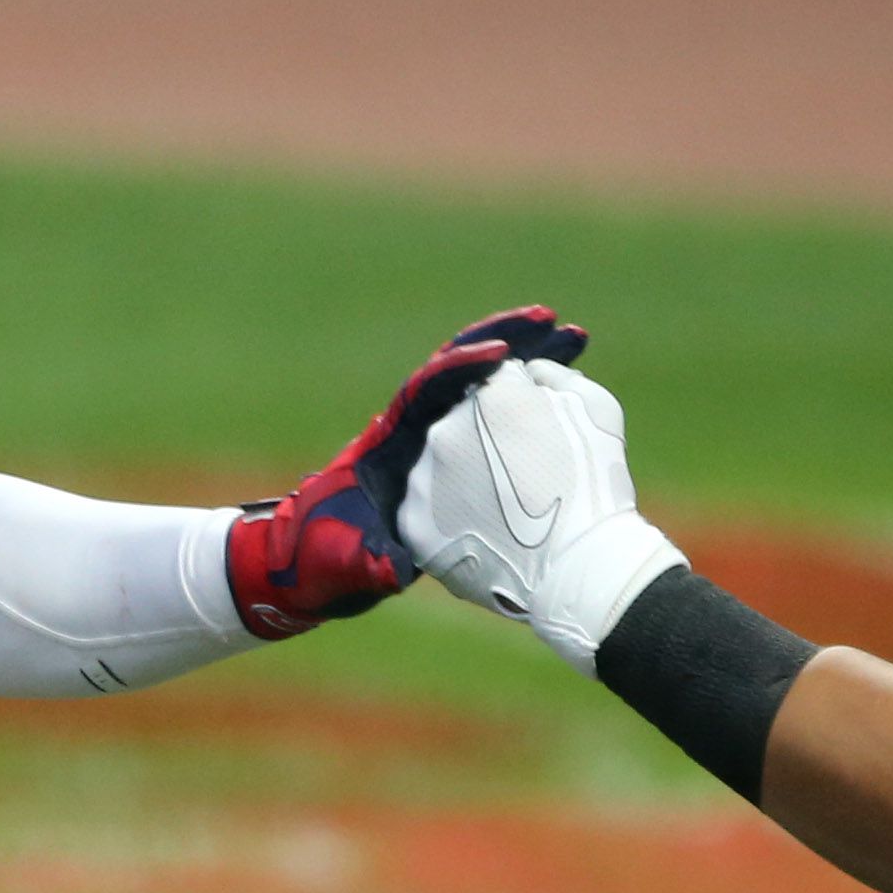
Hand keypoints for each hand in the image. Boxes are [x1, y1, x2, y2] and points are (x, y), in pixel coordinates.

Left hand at [226, 307, 586, 640]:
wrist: (322, 568)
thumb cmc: (324, 559)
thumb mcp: (348, 565)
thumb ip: (370, 564)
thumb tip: (390, 569)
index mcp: (388, 442)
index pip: (427, 389)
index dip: (462, 369)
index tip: (501, 356)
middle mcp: (416, 436)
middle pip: (464, 373)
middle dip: (506, 341)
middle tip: (552, 324)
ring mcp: (440, 447)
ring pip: (489, 392)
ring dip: (528, 365)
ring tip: (570, 342)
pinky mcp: (461, 466)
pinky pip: (505, 425)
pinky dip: (534, 404)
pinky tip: (568, 388)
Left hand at [394, 356, 688, 674]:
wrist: (583, 567)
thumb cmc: (598, 486)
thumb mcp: (596, 408)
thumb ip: (554, 376)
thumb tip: (526, 372)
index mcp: (488, 394)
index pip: (491, 387)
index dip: (516, 409)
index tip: (534, 437)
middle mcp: (445, 429)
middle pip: (459, 424)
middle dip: (484, 441)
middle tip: (519, 478)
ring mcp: (423, 479)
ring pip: (438, 468)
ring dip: (462, 479)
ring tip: (502, 511)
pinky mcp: (413, 525)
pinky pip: (426, 513)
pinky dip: (450, 520)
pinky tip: (483, 532)